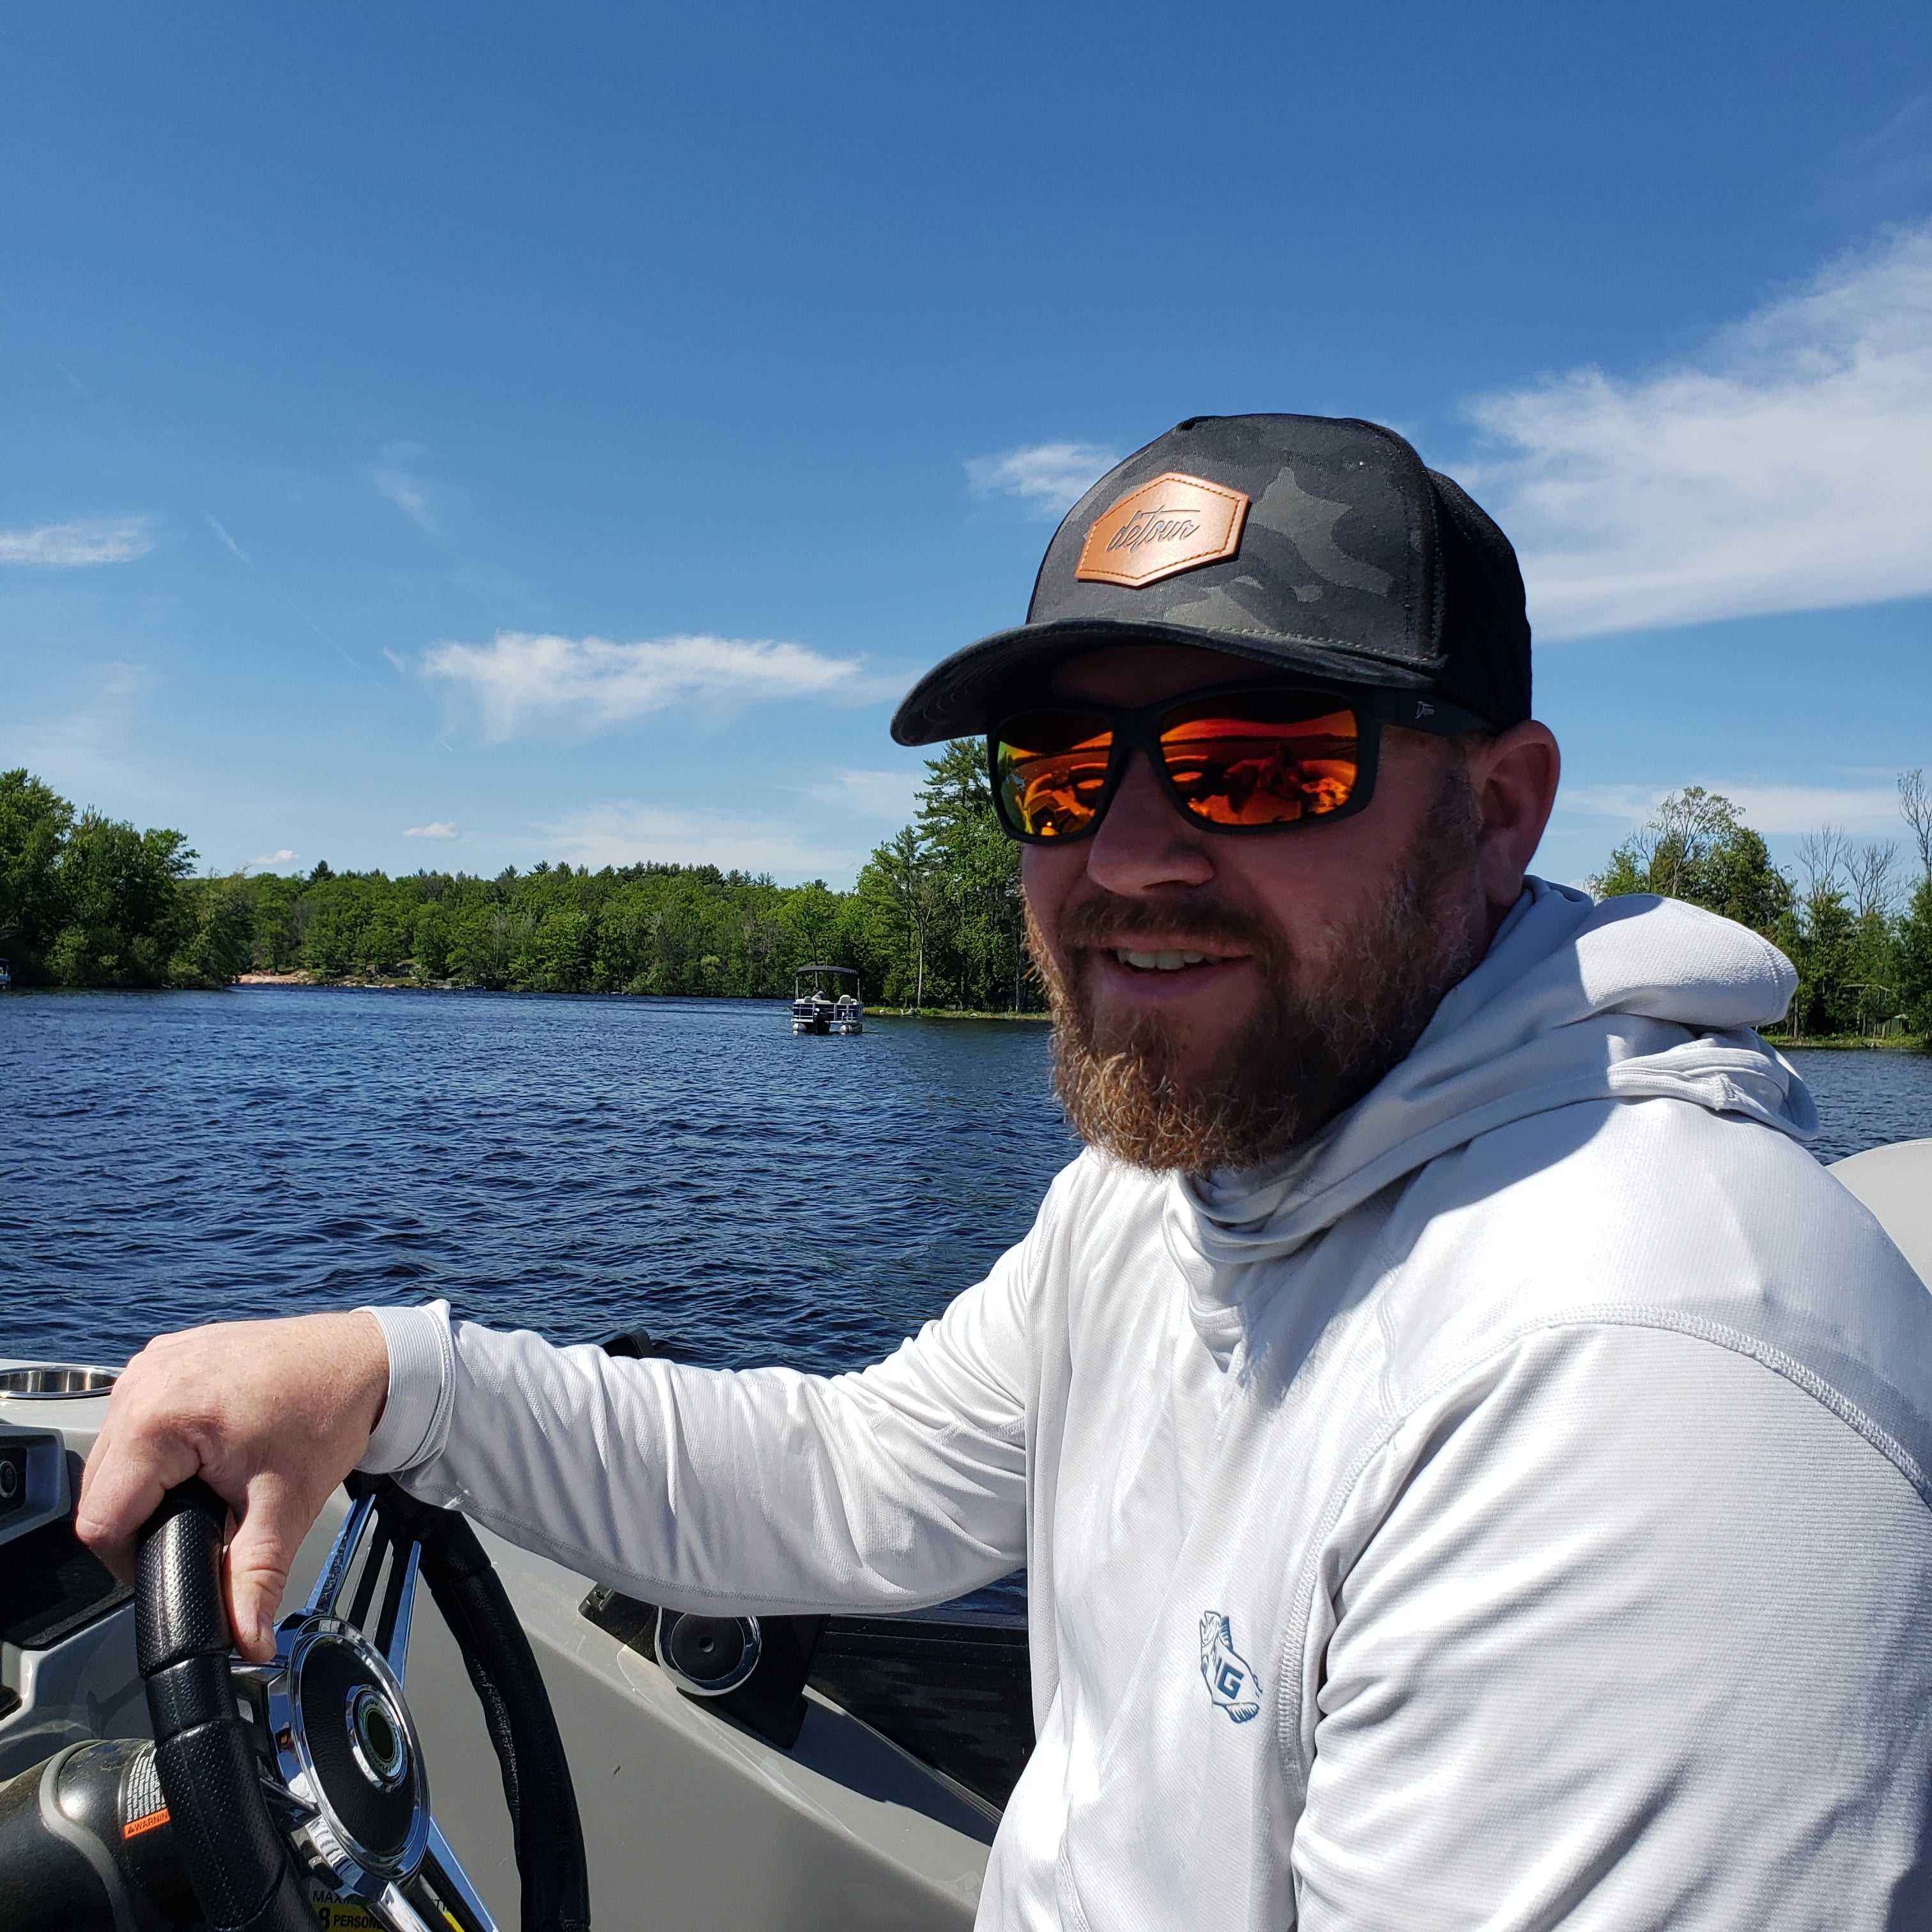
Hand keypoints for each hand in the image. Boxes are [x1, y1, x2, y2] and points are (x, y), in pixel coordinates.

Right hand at [77, 1311, 389, 1661]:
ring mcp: (152, 1364)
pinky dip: (159, 1445)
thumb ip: (255, 1581)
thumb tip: (247, 1641)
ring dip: (148, 1483)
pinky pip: (135, 1417)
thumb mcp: (286, 1507)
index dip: (131, 1560)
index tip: (171, 1566)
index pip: (101, 1520)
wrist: (364, 1359)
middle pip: (100, 1488)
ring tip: (204, 1491)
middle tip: (198, 1530)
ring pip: (113, 1453)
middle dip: (142, 1522)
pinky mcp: (167, 1357)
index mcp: (157, 1420)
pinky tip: (201, 1455)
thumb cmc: (328, 1414)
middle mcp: (143, 1383)